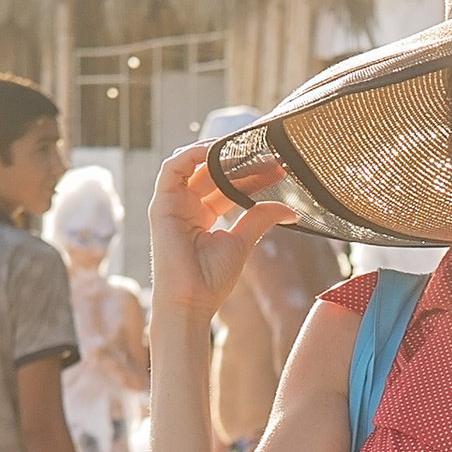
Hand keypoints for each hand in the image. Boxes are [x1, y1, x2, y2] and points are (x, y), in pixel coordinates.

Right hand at [146, 137, 297, 319]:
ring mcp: (173, 204)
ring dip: (218, 154)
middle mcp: (187, 207)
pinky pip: (173, 168)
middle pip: (214, 174)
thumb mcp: (242, 242)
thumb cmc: (210, 280)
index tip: (279, 169)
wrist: (190, 302)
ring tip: (246, 149)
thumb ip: (260, 219)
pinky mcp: (161, 204)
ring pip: (194, 166)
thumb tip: (290, 210)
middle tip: (271, 157)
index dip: (252, 175)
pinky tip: (217, 149)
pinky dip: (193, 154)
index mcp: (203, 216)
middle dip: (242, 162)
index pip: (228, 186)